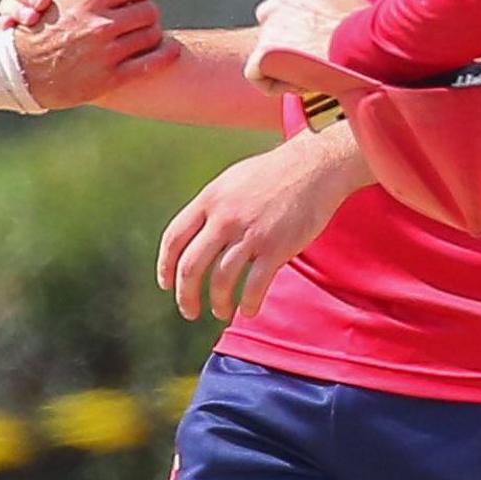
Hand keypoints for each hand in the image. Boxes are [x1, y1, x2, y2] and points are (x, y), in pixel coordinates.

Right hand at [0, 0, 128, 31]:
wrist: (101, 59)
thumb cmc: (111, 19)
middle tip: (41, 1)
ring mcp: (26, 11)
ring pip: (7, 3)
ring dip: (16, 8)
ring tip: (31, 18)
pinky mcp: (19, 33)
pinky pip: (3, 26)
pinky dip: (4, 25)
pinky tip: (8, 29)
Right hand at [10, 0, 169, 107]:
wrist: (18, 71)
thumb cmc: (37, 27)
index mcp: (87, 0)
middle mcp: (99, 25)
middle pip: (149, 10)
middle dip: (146, 13)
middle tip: (142, 18)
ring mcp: (106, 53)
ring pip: (152, 35)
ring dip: (152, 34)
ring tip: (145, 35)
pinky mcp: (109, 79)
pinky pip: (150, 63)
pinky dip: (165, 55)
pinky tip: (169, 51)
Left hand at [159, 126, 367, 320]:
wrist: (315, 167)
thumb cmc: (274, 175)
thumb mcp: (232, 182)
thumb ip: (212, 208)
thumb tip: (195, 236)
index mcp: (209, 200)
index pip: (173, 239)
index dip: (165, 267)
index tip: (167, 284)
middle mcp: (225, 218)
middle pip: (191, 266)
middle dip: (185, 296)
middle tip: (189, 311)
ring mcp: (251, 234)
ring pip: (220, 281)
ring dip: (218, 303)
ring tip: (221, 312)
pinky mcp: (277, 247)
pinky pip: (254, 286)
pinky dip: (248, 304)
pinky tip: (249, 310)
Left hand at [247, 0, 370, 98]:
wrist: (358, 45)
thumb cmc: (363, 27)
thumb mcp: (352, 4)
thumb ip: (335, 7)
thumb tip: (343, 18)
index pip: (283, 9)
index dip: (298, 29)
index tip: (313, 42)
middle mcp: (277, 6)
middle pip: (273, 32)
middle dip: (289, 49)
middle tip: (312, 62)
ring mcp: (268, 31)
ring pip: (266, 54)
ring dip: (287, 67)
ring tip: (312, 76)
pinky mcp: (262, 55)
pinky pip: (256, 74)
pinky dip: (274, 84)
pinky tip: (298, 85)